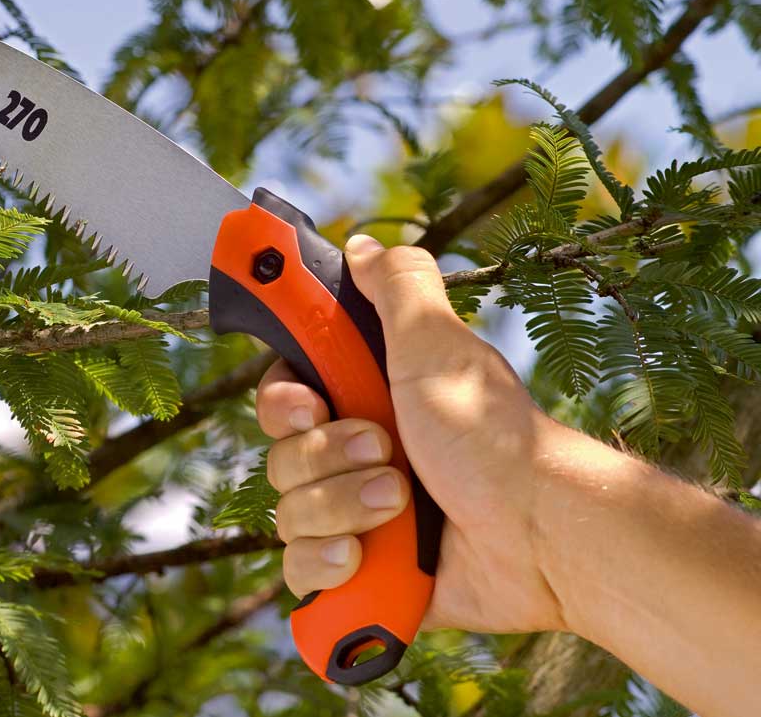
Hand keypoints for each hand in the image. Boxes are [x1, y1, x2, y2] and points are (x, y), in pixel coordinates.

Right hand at [258, 236, 578, 633]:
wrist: (538, 538)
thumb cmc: (493, 438)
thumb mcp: (439, 347)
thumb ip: (397, 289)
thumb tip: (361, 246)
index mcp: (365, 402)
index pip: (283, 397)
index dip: (283, 402)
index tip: (309, 405)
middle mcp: (354, 459)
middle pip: (281, 457)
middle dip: (328, 458)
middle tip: (386, 452)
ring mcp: (355, 518)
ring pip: (289, 515)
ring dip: (342, 507)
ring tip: (400, 505)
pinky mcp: (362, 574)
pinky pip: (301, 572)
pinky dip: (330, 565)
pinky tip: (368, 558)